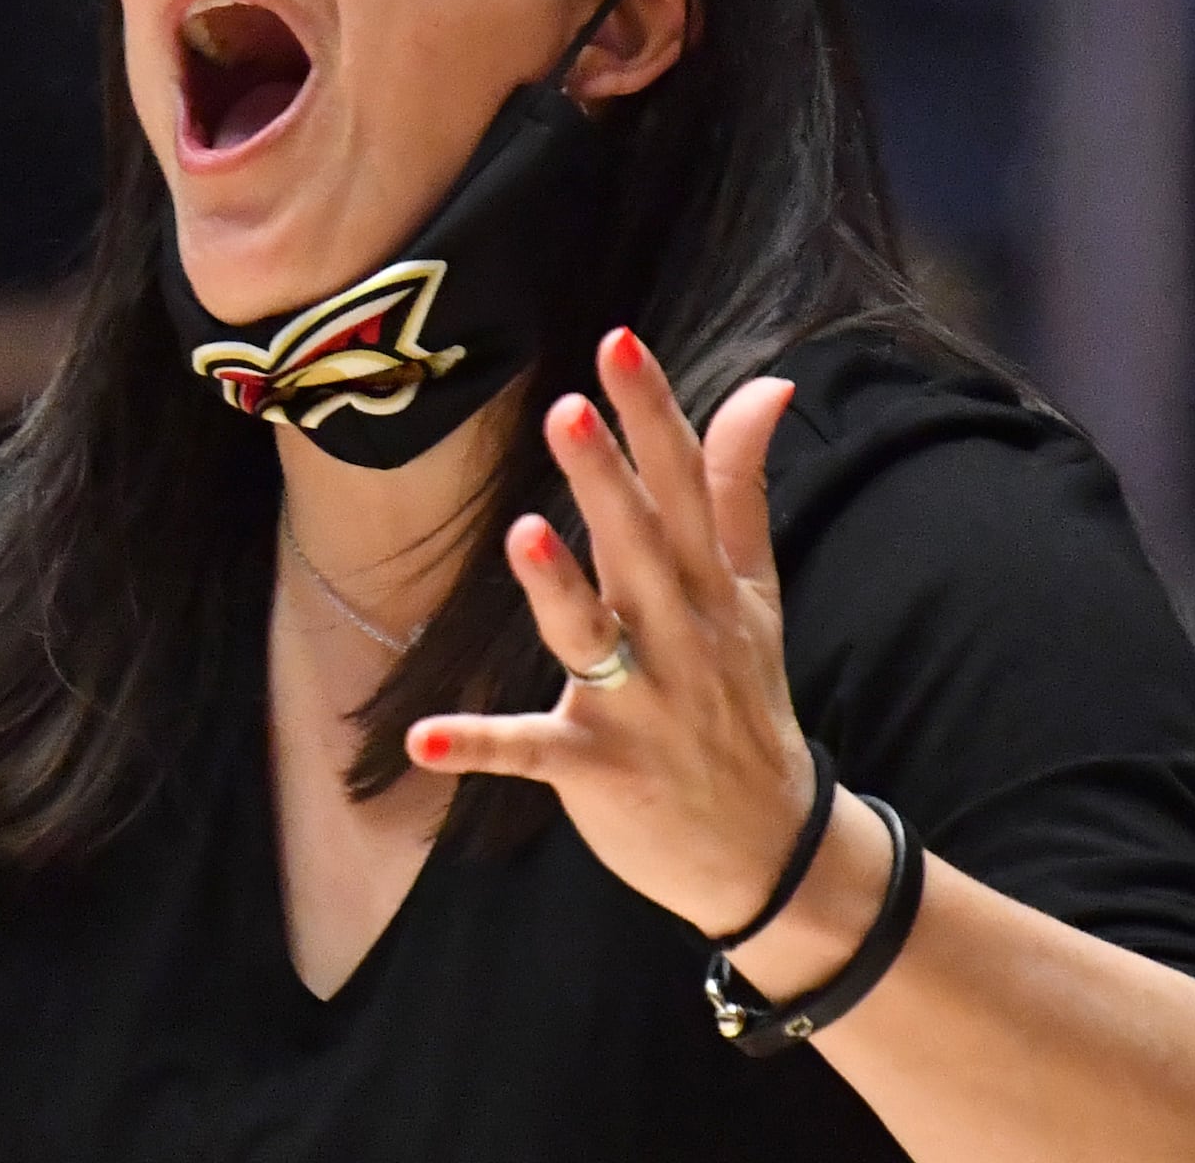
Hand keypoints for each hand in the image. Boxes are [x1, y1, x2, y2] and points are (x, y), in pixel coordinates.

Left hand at [406, 329, 815, 940]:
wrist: (771, 851)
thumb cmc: (746, 700)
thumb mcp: (755, 593)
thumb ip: (740, 486)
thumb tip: (769, 382)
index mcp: (709, 585)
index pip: (683, 483)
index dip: (651, 413)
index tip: (617, 342)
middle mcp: (679, 635)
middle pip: (638, 547)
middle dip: (605, 481)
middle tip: (567, 410)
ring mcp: (640, 704)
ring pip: (592, 637)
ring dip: (556, 589)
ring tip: (521, 534)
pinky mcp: (598, 770)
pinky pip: (532, 755)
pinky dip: (479, 747)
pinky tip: (423, 741)